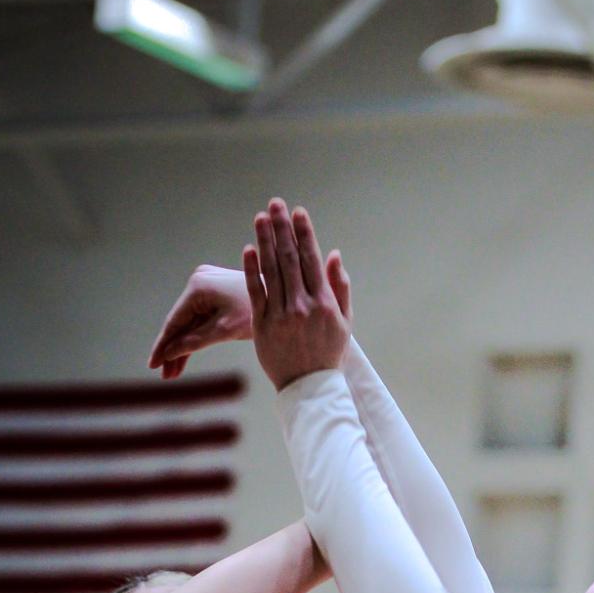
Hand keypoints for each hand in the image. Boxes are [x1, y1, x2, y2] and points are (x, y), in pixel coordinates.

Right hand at [148, 265, 251, 379]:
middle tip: (164, 376)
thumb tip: (168, 354)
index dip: (163, 346)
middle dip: (173, 350)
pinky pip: (200, 319)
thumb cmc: (258, 313)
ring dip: (182, 346)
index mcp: (198, 286)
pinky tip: (184, 358)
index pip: (174, 321)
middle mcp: (198, 281)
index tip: (152, 365)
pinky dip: (195, 337)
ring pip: (190, 323)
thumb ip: (194, 342)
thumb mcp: (224, 330)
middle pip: (180, 322)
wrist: (284, 296)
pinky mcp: (215, 293)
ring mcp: (206, 286)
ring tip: (173, 374)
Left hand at [246, 200, 351, 392]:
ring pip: (271, 270)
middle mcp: (302, 305)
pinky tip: (249, 248)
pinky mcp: (262, 324)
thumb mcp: (344, 322)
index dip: (304, 233)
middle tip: (276, 204)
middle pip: (289, 258)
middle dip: (283, 228)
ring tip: (261, 217)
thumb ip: (340, 287)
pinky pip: (256, 291)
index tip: (298, 212)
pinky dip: (252, 269)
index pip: (311, 260)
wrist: (309, 388)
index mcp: (323, 302)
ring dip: (265, 240)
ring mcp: (281, 314)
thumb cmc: (328, 354)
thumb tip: (334, 255)